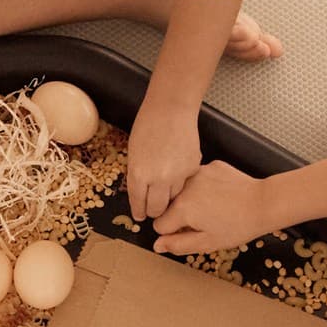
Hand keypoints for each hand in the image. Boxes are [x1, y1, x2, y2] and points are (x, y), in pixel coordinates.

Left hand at [125, 106, 202, 221]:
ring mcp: (178, 175)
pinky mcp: (193, 169)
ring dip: (169, 195)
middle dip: (154, 210)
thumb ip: (137, 176)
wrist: (171, 110)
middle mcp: (158, 179)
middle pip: (157, 209)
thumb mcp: (133, 154)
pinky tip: (177, 167)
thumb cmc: (148, 126)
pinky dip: (181, 180)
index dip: (139, 212)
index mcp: (139, 175)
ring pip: (174, 198)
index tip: (140, 216)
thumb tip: (141, 195)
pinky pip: (186, 183)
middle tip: (153, 207)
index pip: (139, 204)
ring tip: (166, 184)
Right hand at [152, 161, 273, 255]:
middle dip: (181, 215)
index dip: (173, 233)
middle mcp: (185, 187)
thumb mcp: (207, 243)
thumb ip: (178, 245)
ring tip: (213, 207)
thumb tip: (157, 245)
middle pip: (170, 206)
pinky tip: (219, 195)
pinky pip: (198, 179)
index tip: (189, 232)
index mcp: (182, 208)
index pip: (160, 224)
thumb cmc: (239, 225)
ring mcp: (198, 173)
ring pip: (183, 191)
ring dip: (191, 200)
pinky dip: (204, 187)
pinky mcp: (210, 166)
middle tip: (204, 221)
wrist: (263, 203)